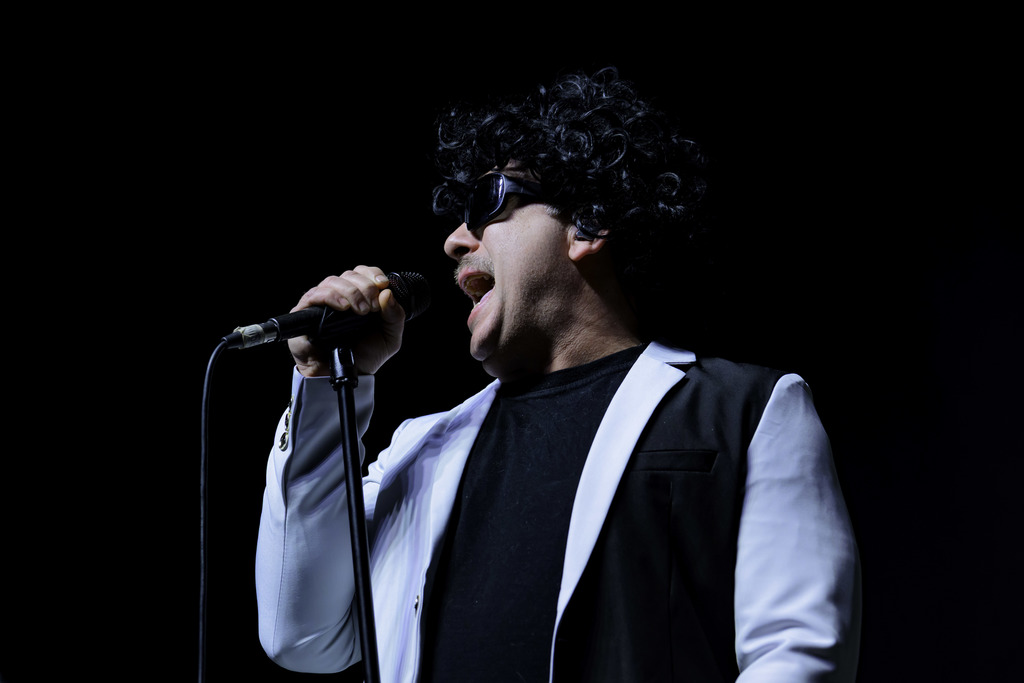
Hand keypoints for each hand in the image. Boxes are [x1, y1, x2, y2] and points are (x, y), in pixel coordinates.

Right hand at [287, 265, 405, 376]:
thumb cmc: (366, 355)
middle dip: (365, 287)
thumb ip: (394, 316)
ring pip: (332, 282)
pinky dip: (330, 297)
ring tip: (361, 311)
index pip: (362, 273)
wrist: (348, 376)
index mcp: (359, 296)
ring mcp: (321, 303)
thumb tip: (387, 293)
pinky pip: (313, 295)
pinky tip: (342, 307)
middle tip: (372, 308)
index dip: (372, 274)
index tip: (383, 285)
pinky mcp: (304, 313)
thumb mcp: (390, 337)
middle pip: (349, 275)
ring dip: (350, 292)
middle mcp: (340, 296)